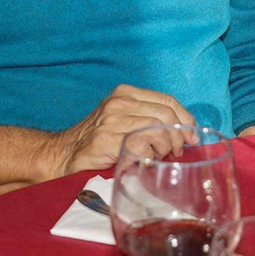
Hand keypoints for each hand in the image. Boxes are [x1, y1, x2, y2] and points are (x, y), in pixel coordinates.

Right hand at [40, 85, 195, 178]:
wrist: (63, 155)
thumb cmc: (98, 142)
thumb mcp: (123, 120)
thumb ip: (148, 118)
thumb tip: (184, 132)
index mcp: (125, 93)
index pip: (167, 100)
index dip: (185, 118)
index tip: (191, 136)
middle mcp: (119, 102)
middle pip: (166, 114)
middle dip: (178, 136)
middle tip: (177, 152)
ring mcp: (112, 120)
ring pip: (157, 128)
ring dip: (165, 147)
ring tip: (160, 157)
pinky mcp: (106, 140)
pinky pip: (142, 144)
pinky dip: (150, 156)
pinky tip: (146, 162)